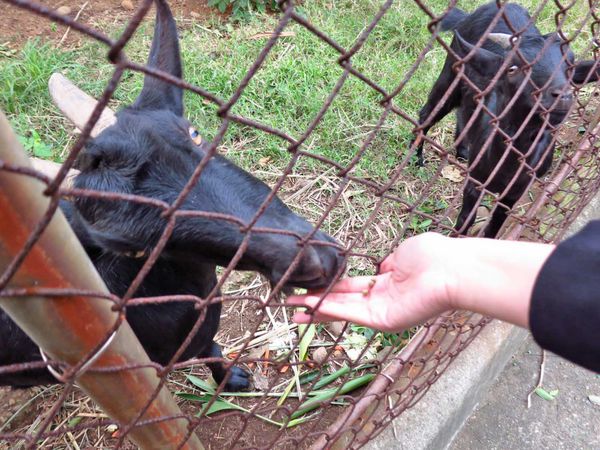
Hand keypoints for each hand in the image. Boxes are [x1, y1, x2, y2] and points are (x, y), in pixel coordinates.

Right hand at [286, 232, 456, 331]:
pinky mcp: (382, 320)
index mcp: (386, 282)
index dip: (330, 286)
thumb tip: (380, 268)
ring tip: (291, 308)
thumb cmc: (431, 255)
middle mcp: (381, 299)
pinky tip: (309, 307)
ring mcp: (381, 311)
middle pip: (342, 301)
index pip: (351, 285)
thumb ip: (387, 262)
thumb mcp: (402, 253)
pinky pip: (350, 314)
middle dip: (315, 301)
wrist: (450, 269)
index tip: (309, 285)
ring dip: (315, 309)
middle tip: (290, 302)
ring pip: (342, 310)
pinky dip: (329, 310)